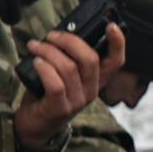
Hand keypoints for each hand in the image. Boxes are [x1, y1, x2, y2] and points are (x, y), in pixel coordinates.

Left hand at [14, 23, 125, 148]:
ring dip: (48, 51)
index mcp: (96, 81)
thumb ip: (69, 58)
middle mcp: (92, 91)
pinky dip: (44, 68)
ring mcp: (77, 101)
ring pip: (69, 68)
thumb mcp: (64, 76)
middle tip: (51, 36)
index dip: (117, 43)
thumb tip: (61, 34)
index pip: (115, 62)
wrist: (35, 125)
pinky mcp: (61, 108)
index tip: (111, 26)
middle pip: (90, 59)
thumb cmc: (47, 94)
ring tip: (34, 46)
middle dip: (68, 41)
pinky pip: (56, 84)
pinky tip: (35, 61)